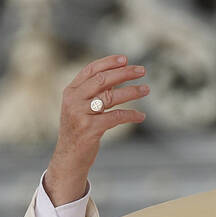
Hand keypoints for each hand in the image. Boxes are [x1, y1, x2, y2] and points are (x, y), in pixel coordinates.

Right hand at [44, 55, 148, 204]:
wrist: (69, 158)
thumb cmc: (78, 130)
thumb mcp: (80, 108)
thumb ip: (94, 92)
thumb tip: (118, 75)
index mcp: (70, 91)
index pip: (91, 70)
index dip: (109, 62)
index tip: (126, 59)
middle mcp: (73, 100)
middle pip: (103, 80)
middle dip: (124, 73)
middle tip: (142, 70)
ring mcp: (81, 114)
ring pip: (111, 97)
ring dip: (132, 91)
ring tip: (146, 89)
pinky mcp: (90, 129)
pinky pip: (116, 117)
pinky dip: (131, 115)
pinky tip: (141, 116)